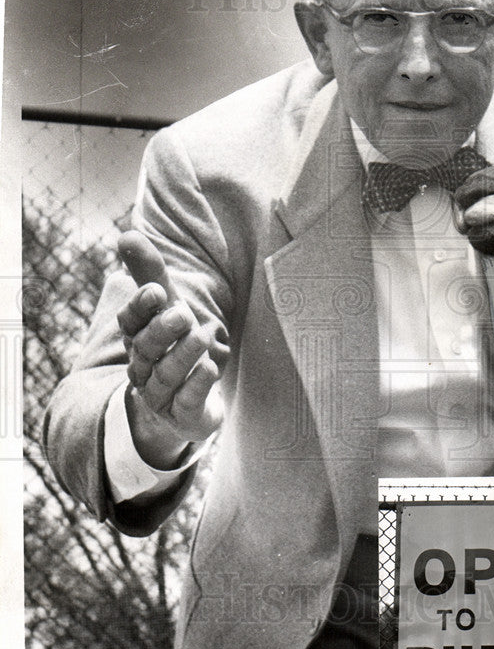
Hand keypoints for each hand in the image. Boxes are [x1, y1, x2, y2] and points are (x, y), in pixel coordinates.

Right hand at [117, 231, 222, 465]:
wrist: (184, 405)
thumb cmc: (173, 345)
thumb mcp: (167, 308)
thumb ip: (150, 273)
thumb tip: (127, 234)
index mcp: (137, 339)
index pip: (130, 322)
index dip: (141, 308)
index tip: (157, 291)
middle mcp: (143, 367)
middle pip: (146, 349)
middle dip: (162, 331)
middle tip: (183, 314)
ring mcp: (161, 394)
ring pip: (166, 375)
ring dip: (184, 355)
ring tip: (204, 335)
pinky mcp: (183, 414)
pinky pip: (187, 401)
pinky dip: (197, 385)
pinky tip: (210, 368)